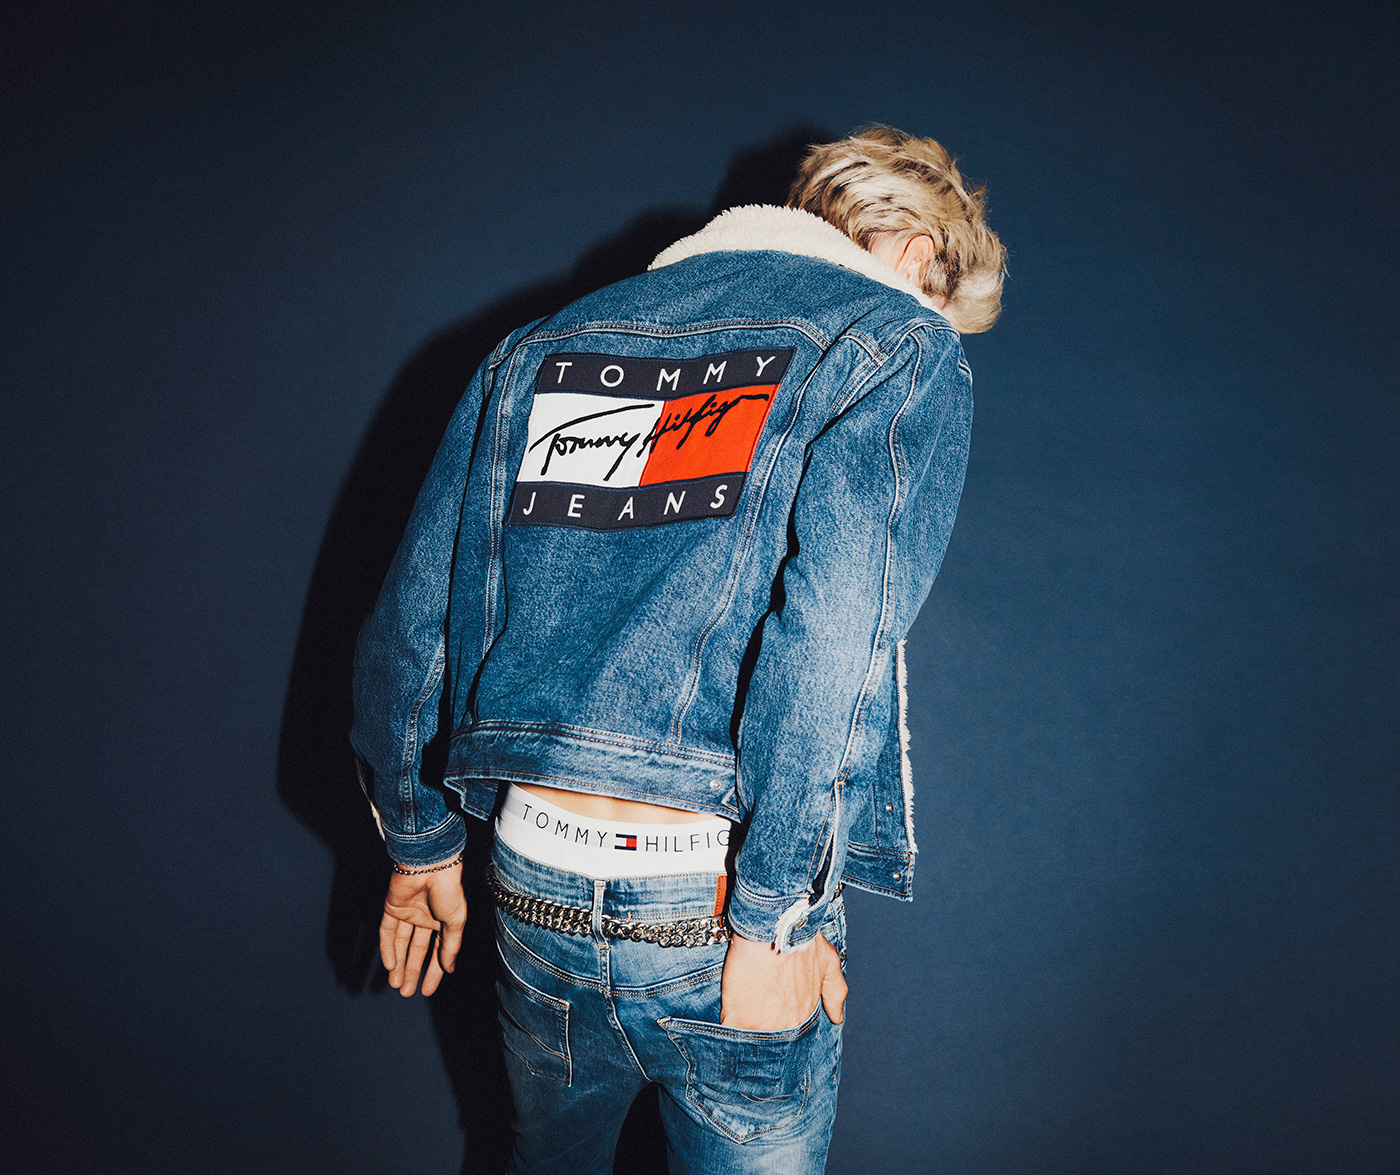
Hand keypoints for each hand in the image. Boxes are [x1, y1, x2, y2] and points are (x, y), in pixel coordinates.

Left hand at [379, 860, 467, 996]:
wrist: (430, 865)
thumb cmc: (448, 891)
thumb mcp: (455, 923)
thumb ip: (450, 947)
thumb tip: (449, 969)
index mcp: (443, 922)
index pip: (437, 952)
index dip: (433, 972)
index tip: (426, 991)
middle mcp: (425, 919)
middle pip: (416, 951)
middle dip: (412, 971)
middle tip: (406, 992)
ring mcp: (407, 914)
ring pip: (400, 944)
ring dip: (398, 964)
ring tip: (396, 984)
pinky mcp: (392, 908)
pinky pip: (387, 932)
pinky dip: (387, 948)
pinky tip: (389, 965)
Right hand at [720, 930, 846, 1030]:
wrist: (773, 927)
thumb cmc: (802, 940)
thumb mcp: (827, 961)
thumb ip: (835, 990)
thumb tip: (837, 1017)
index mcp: (805, 1012)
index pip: (794, 1032)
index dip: (781, 1025)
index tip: (773, 1020)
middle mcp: (788, 1024)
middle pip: (773, 1039)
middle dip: (763, 1034)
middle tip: (754, 1026)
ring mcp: (763, 1024)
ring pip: (752, 1040)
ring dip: (745, 1037)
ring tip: (735, 1033)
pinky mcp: (738, 1018)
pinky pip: (730, 1032)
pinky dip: (726, 1030)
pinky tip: (722, 1026)